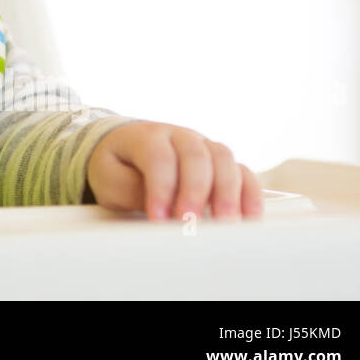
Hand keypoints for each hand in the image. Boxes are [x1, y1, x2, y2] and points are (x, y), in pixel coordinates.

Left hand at [84, 120, 263, 221]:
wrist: (124, 151)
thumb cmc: (116, 167)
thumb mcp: (110, 179)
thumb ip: (133, 191)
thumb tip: (164, 213)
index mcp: (147, 135)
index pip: (159, 156)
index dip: (161, 188)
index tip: (158, 218)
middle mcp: (179, 136)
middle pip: (195, 155)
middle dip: (195, 191)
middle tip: (190, 222)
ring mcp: (203, 146)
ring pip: (223, 159)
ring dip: (226, 193)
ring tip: (223, 223)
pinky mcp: (220, 163)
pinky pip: (243, 173)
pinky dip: (249, 194)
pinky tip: (248, 219)